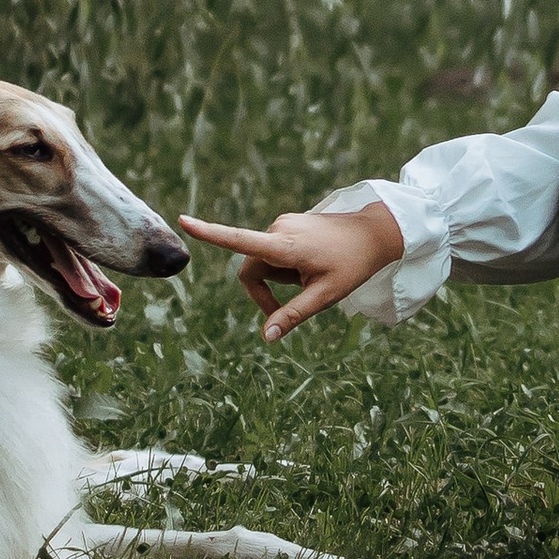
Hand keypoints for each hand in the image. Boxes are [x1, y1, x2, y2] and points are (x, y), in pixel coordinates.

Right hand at [180, 198, 404, 340]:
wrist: (375, 233)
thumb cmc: (352, 265)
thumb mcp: (325, 296)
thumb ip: (293, 316)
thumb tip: (266, 337)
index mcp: (285, 245)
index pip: (240, 241)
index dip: (210, 234)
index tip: (183, 221)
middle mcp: (278, 228)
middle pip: (251, 268)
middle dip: (264, 291)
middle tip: (294, 304)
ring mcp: (282, 223)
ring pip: (263, 261)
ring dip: (278, 277)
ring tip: (310, 275)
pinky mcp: (287, 223)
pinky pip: (272, 251)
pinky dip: (284, 266)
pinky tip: (311, 264)